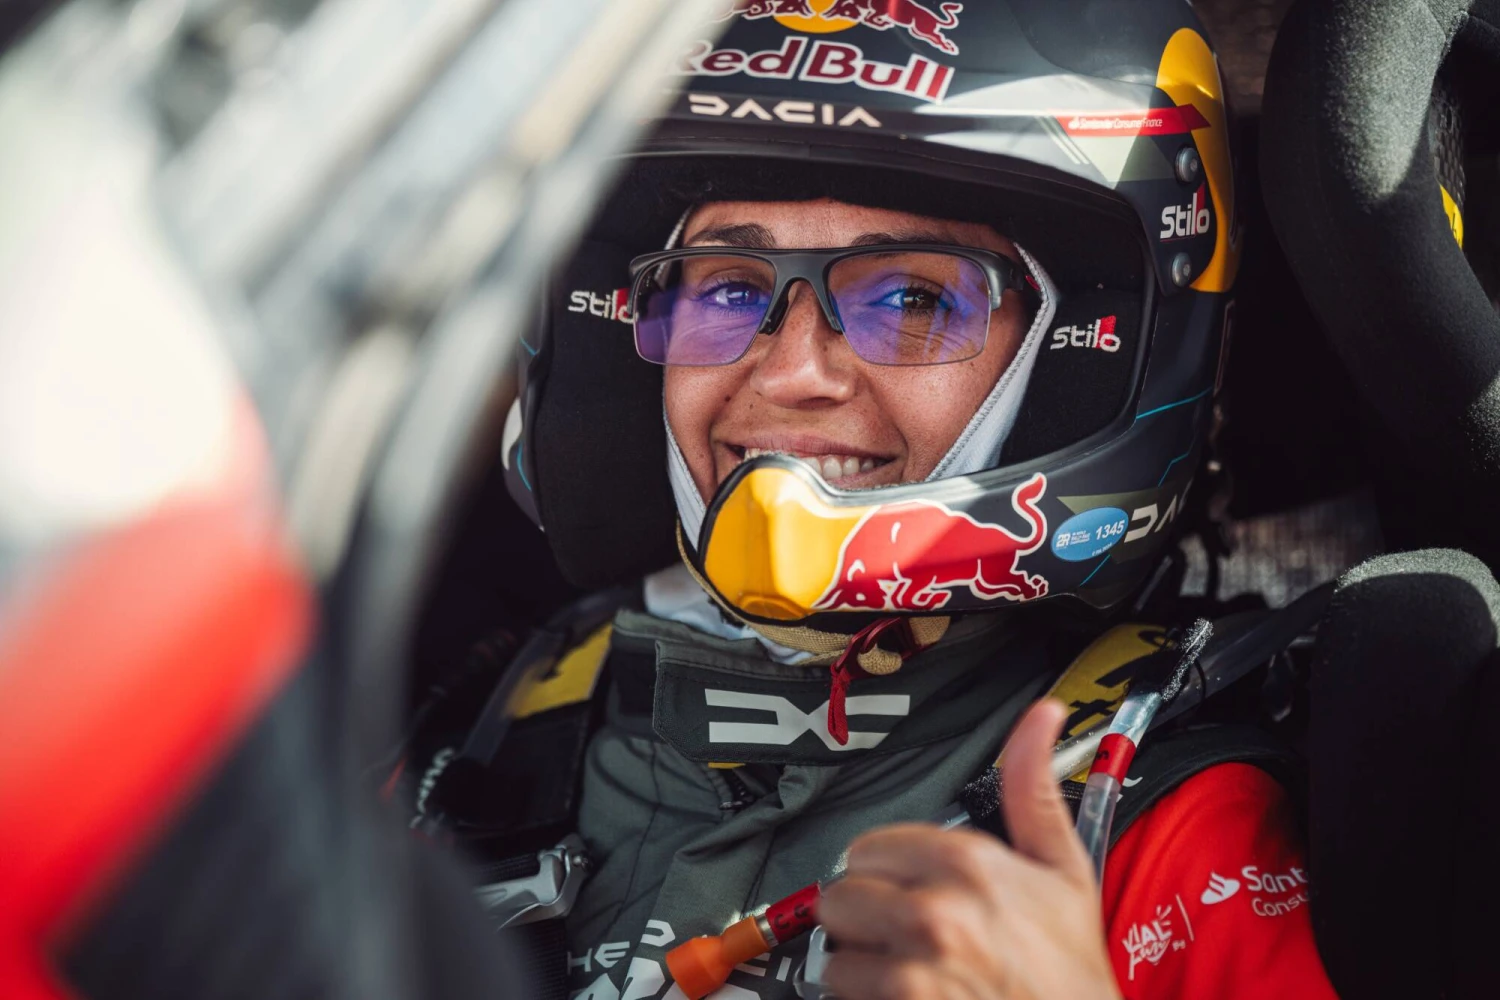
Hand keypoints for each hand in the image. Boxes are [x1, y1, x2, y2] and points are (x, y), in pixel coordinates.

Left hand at [816, 699, 1122, 998]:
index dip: (887, 870)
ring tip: (910, 967)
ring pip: (835, 947)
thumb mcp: (1063, 868)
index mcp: (969, 863)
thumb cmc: (1070, 967)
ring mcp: (917, 965)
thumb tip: (1041, 716)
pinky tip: (908, 996)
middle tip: (908, 933)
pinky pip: (842, 990)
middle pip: (842, 893)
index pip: (869, 846)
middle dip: (867, 914)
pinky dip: (864, 998)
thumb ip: (1032, 786)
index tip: (911, 888)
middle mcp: (938, 910)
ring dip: (862, 960)